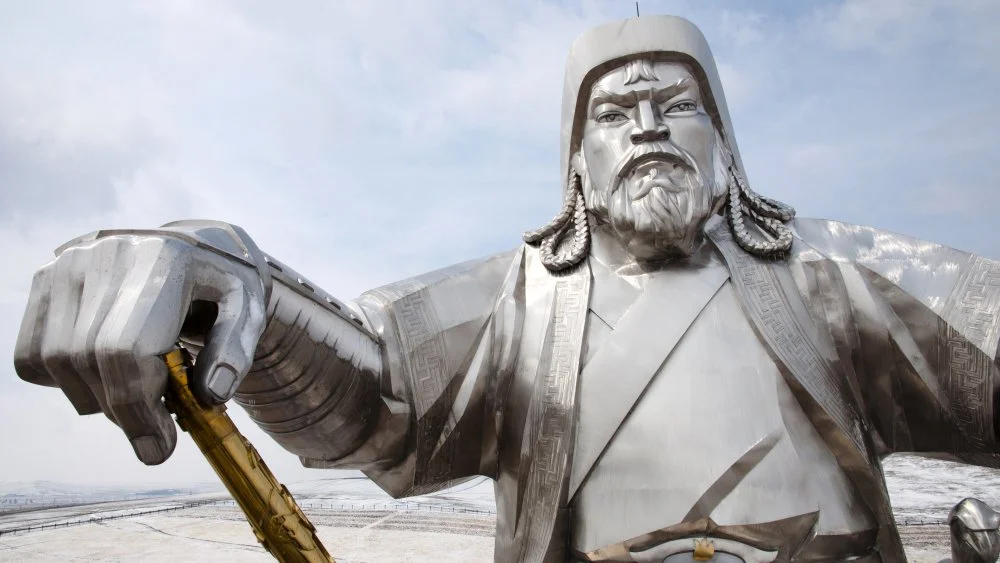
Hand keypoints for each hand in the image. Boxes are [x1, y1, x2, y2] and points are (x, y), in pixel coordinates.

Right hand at [13, 223, 268, 464]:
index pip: (125, 348)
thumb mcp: (250, 311)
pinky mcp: (47, 279)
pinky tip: (107, 372)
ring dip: (95, 399)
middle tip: (154, 434)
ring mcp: (70, 264)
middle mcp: (107, 254)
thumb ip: (235, 351)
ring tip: (139, 393)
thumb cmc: (224, 285)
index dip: (138, 408)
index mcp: (166, 259)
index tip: (159, 449)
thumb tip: (210, 395)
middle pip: (88, 359)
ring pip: (55, 361)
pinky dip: (65, 381)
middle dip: (123, 412)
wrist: (196, 248)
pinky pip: (33, 355)